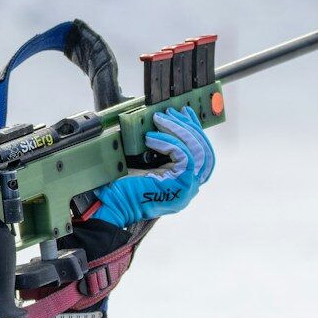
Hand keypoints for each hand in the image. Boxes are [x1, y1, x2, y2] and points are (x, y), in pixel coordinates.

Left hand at [90, 107, 214, 228]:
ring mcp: (188, 187)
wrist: (114, 205)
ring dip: (179, 130)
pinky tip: (151, 137)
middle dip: (188, 127)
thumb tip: (164, 122)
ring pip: (197, 150)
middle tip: (172, 112)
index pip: (202, 154)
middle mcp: (190, 187)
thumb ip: (161, 150)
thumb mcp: (146, 164)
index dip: (195, 132)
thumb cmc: (124, 187)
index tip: (184, 113)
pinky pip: (184, 155)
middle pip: (204, 151)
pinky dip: (168, 142)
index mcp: (184, 183)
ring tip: (160, 119)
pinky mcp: (181, 183)